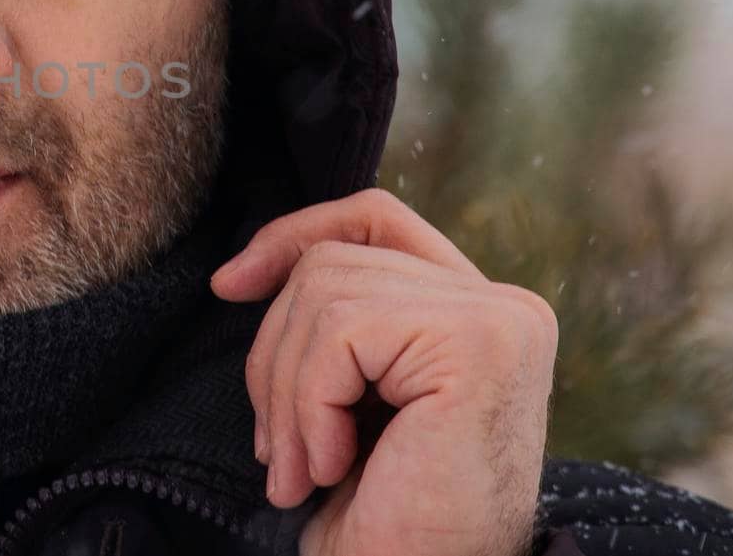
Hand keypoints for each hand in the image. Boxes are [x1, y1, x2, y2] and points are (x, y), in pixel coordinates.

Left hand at [209, 188, 557, 555]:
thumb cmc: (382, 513)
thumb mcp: (344, 396)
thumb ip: (329, 322)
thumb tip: (239, 272)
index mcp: (476, 310)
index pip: (371, 219)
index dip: (292, 236)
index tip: (229, 285)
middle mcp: (504, 303)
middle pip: (330, 262)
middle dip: (275, 356)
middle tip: (277, 452)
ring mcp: (498, 317)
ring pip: (323, 293)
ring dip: (287, 395)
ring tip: (303, 469)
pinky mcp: (478, 341)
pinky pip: (340, 333)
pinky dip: (310, 405)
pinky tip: (331, 466)